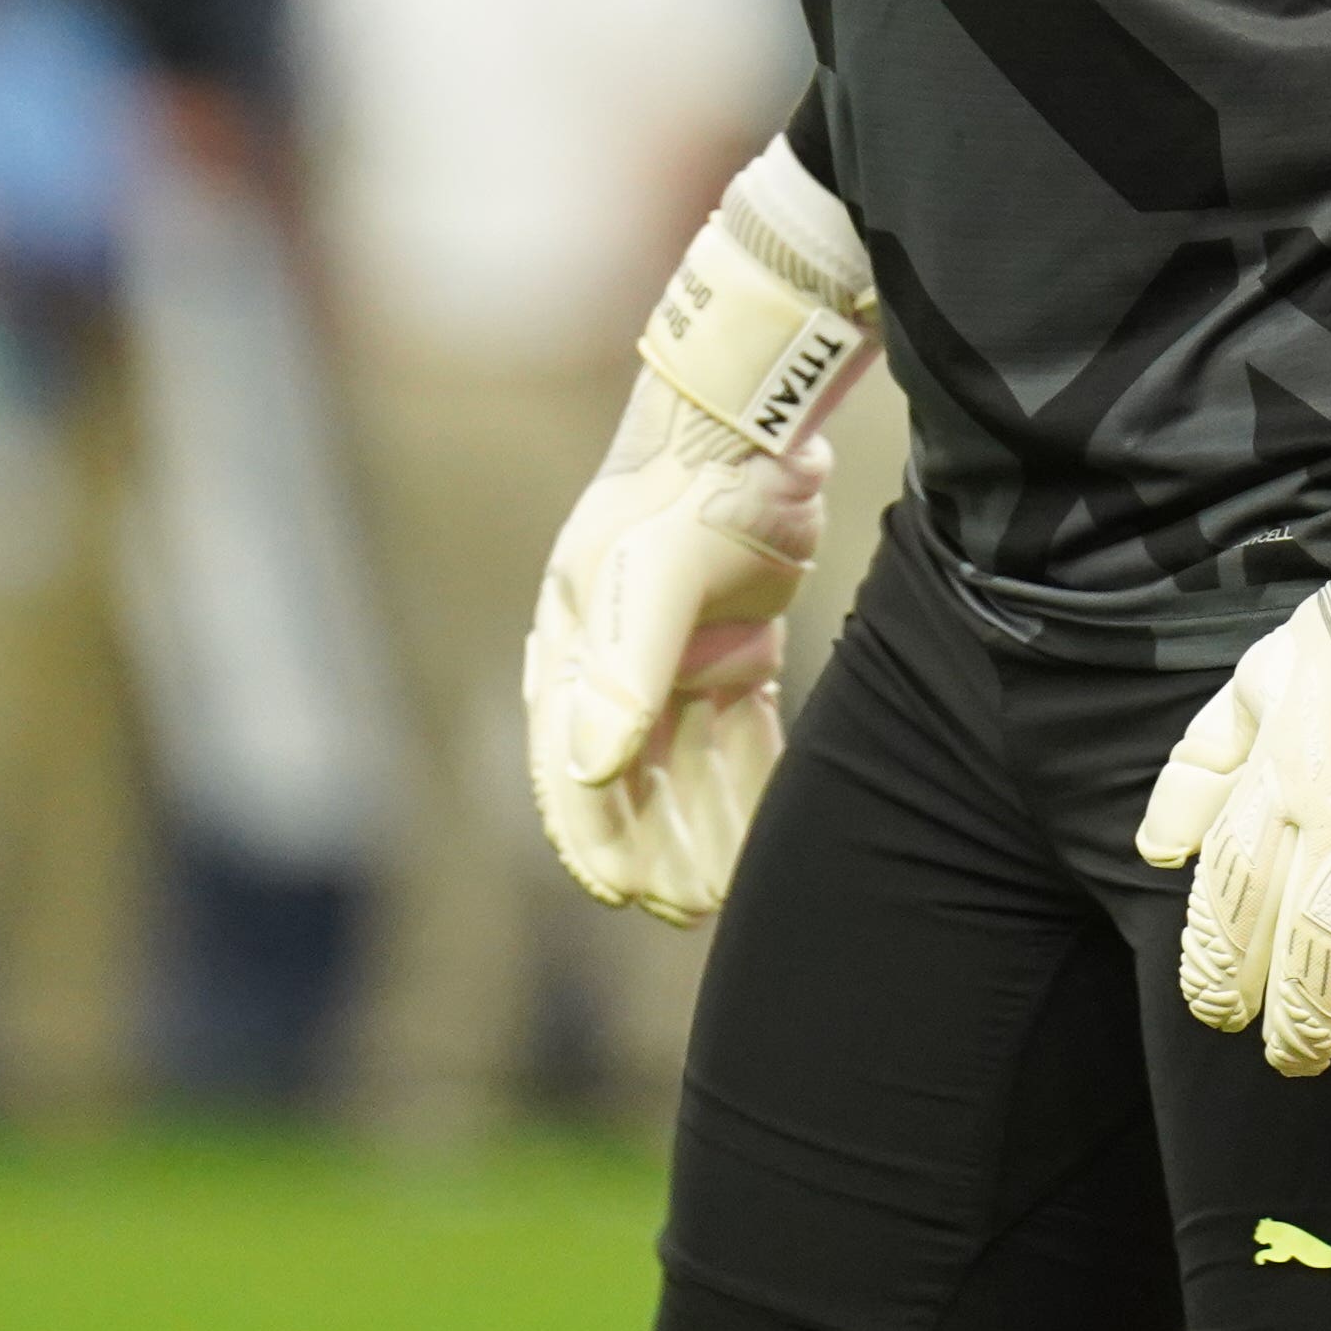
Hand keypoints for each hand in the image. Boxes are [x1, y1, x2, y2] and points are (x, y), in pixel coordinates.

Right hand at [523, 139, 875, 923]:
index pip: (572, 759)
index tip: (623, 893)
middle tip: (682, 912)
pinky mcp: (732, 647)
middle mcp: (617, 657)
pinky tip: (757, 833)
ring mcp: (675, 655)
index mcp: (576, 640)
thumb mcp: (658, 575)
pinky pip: (734, 737)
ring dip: (697, 828)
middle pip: (627, 775)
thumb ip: (629, 672)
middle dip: (651, 845)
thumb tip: (588, 767)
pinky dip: (741, 785)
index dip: (594, 832)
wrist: (758, 419)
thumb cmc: (694, 485)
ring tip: (715, 893)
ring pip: (683, 766)